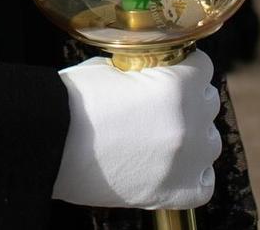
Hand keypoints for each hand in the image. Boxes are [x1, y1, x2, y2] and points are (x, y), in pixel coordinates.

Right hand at [51, 52, 221, 210]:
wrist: (49, 142)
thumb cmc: (74, 101)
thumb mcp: (113, 68)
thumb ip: (148, 72)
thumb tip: (159, 75)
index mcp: (177, 85)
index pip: (204, 68)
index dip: (183, 67)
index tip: (169, 72)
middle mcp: (190, 123)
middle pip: (208, 104)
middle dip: (188, 101)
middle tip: (157, 106)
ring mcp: (187, 161)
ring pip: (210, 142)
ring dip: (191, 136)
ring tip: (159, 137)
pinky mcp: (177, 192)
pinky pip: (204, 182)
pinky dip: (192, 174)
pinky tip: (169, 164)